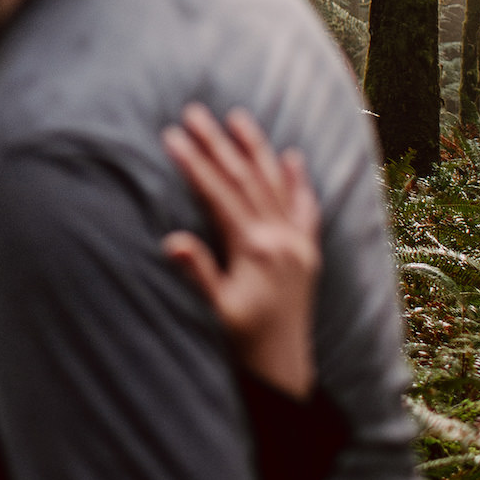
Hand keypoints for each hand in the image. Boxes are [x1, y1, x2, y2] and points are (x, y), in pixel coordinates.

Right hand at [159, 104, 321, 398]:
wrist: (283, 368)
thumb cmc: (243, 340)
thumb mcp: (216, 309)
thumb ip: (197, 272)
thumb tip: (172, 240)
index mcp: (255, 249)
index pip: (219, 193)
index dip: (194, 163)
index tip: (172, 135)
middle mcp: (281, 239)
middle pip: (246, 179)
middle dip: (219, 143)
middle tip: (195, 112)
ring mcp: (298, 243)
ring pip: (275, 184)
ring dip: (256, 149)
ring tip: (238, 117)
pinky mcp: (308, 253)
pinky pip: (306, 208)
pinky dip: (299, 181)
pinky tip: (293, 158)